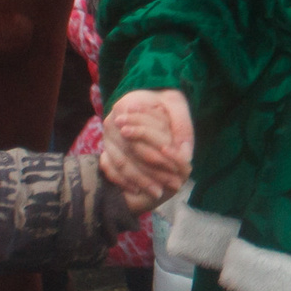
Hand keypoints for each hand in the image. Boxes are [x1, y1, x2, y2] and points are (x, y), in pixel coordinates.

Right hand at [102, 88, 193, 213]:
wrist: (145, 97)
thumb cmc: (163, 101)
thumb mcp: (177, 105)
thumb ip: (182, 127)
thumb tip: (185, 155)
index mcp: (126, 106)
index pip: (142, 137)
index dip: (160, 156)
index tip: (178, 171)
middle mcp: (111, 122)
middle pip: (131, 153)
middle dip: (152, 173)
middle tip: (173, 186)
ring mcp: (106, 137)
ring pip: (120, 163)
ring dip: (139, 180)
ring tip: (159, 193)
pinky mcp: (105, 148)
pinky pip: (109, 167)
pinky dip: (121, 180)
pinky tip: (137, 190)